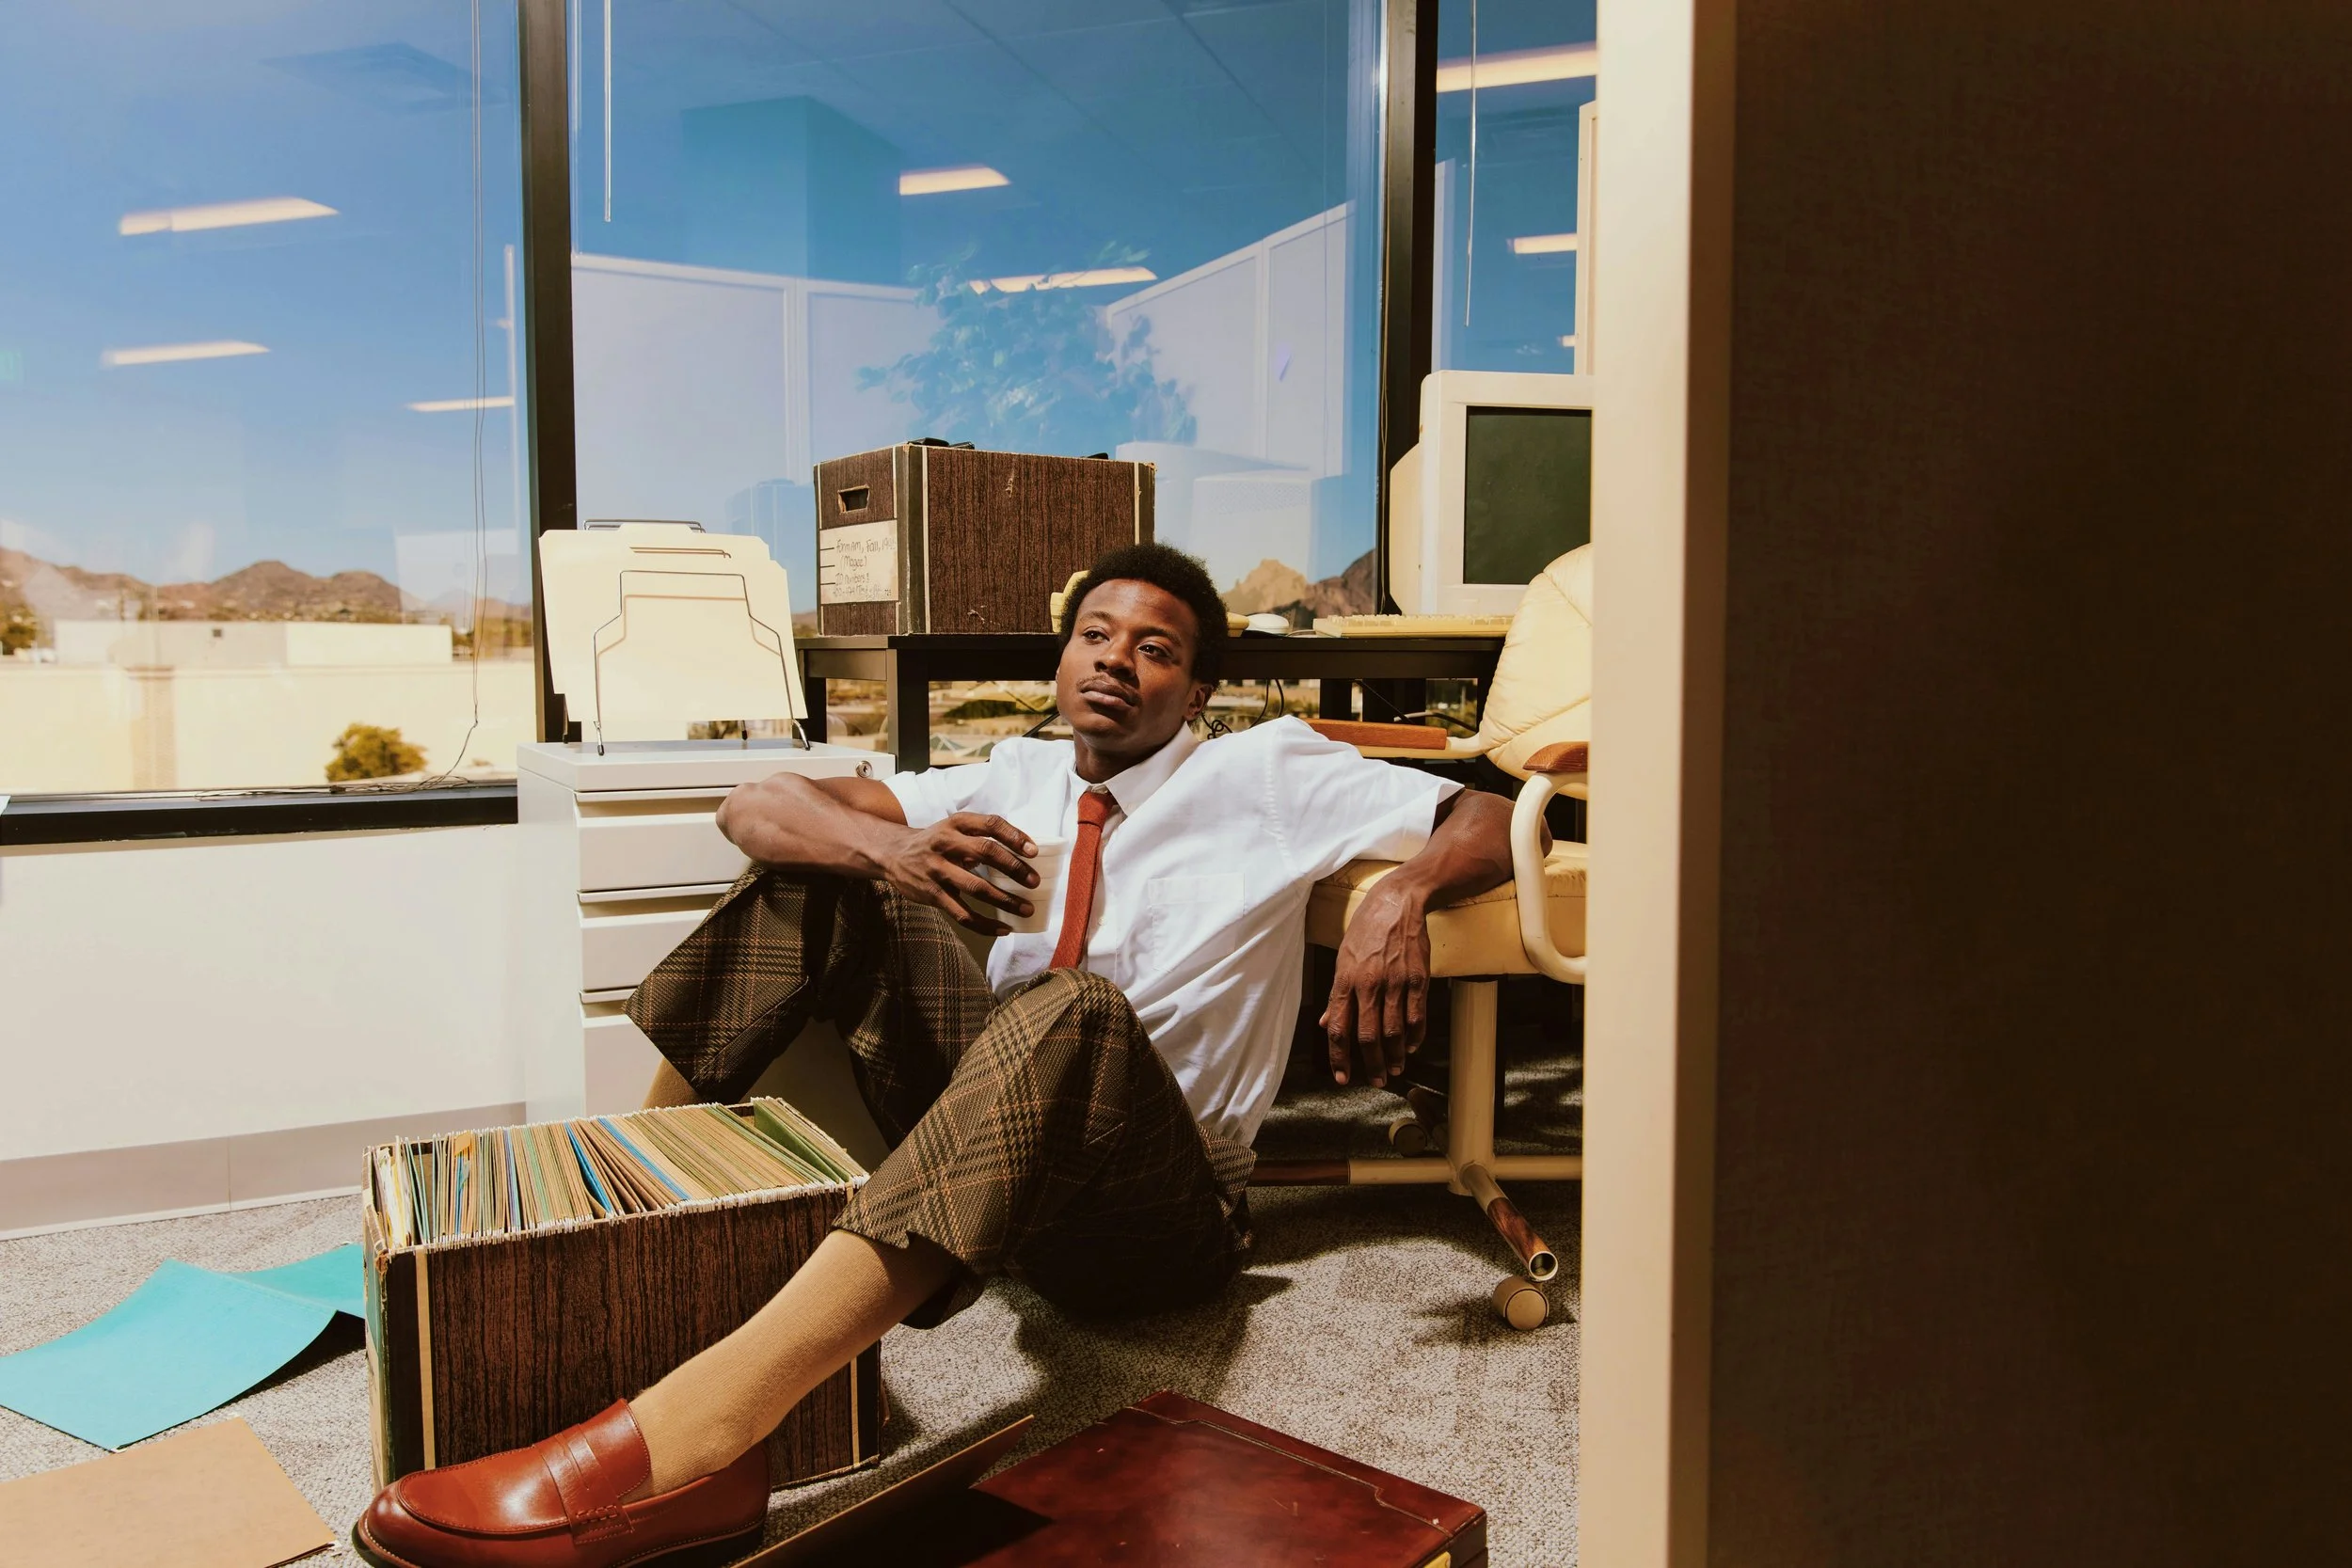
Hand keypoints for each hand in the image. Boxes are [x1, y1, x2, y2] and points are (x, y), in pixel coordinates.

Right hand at [878, 812, 1038, 935]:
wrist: (892, 854)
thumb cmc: (934, 842)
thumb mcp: (953, 829)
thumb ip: (980, 837)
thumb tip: (1020, 853)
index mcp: (956, 823)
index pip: (991, 823)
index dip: (1014, 836)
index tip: (1033, 850)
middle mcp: (946, 843)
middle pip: (986, 852)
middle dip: (1014, 867)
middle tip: (1034, 881)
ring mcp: (937, 870)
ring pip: (977, 887)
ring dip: (1005, 900)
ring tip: (1026, 908)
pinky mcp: (932, 894)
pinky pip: (962, 913)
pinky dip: (985, 924)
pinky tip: (1003, 928)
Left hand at [1320, 879, 1430, 1088]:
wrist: (1398, 903)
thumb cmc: (1367, 930)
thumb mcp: (1343, 958)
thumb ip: (1337, 995)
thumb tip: (1326, 1023)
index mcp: (1346, 980)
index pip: (1339, 1029)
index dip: (1339, 1058)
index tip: (1342, 1077)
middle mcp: (1369, 984)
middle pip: (1368, 1036)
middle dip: (1372, 1064)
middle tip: (1376, 1080)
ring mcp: (1396, 982)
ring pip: (1394, 1031)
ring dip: (1395, 1055)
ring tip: (1394, 1069)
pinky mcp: (1418, 978)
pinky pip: (1417, 1016)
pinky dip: (1415, 1036)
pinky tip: (1412, 1046)